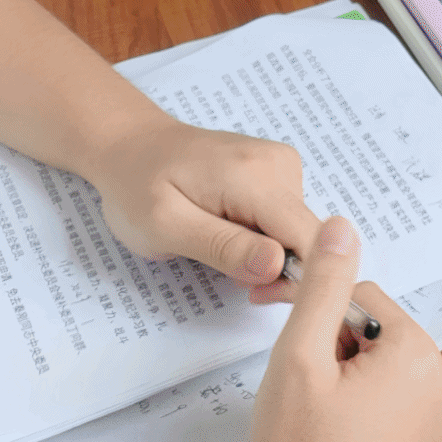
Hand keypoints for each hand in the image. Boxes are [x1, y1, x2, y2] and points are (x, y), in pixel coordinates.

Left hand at [90, 117, 324, 287]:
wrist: (130, 147)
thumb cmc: (137, 186)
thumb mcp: (165, 226)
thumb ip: (223, 247)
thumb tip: (278, 266)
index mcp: (256, 175)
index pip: (311, 239)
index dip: (296, 280)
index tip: (256, 294)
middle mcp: (280, 164)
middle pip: (309, 239)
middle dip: (277, 271)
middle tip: (227, 275)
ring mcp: (282, 165)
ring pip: (299, 234)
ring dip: (268, 258)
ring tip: (219, 249)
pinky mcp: (278, 173)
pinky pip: (287, 222)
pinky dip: (264, 240)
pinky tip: (229, 234)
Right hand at [235, 217, 441, 441]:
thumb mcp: (299, 359)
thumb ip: (324, 286)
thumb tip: (342, 226)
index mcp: (420, 355)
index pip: (362, 301)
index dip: (319, 324)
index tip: (293, 358)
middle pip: (381, 339)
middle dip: (340, 358)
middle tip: (307, 403)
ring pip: (389, 379)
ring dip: (355, 391)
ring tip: (323, 434)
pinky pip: (403, 419)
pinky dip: (372, 427)